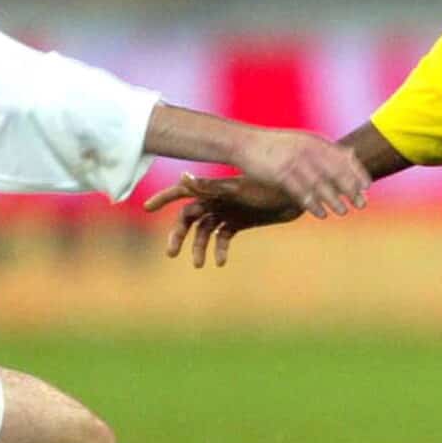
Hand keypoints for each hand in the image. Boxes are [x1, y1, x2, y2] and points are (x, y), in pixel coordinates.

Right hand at [144, 174, 303, 267]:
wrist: (295, 195)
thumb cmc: (267, 188)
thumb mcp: (236, 190)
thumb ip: (208, 187)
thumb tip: (183, 177)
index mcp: (212, 190)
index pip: (182, 193)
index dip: (164, 198)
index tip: (147, 208)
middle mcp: (216, 200)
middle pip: (189, 218)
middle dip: (179, 235)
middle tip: (171, 253)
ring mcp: (227, 212)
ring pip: (205, 232)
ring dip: (199, 247)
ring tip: (199, 264)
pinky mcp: (239, 222)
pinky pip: (223, 238)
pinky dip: (220, 249)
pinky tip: (221, 261)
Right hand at [230, 129, 369, 218]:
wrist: (243, 143)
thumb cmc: (275, 145)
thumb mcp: (302, 141)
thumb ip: (326, 149)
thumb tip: (352, 155)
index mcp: (314, 141)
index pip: (342, 157)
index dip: (357, 172)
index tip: (367, 187)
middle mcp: (307, 149)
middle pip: (335, 171)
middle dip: (350, 189)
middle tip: (361, 204)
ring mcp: (294, 161)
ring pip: (320, 184)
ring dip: (334, 200)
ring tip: (343, 212)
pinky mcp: (280, 173)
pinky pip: (300, 192)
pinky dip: (312, 204)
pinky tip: (320, 214)